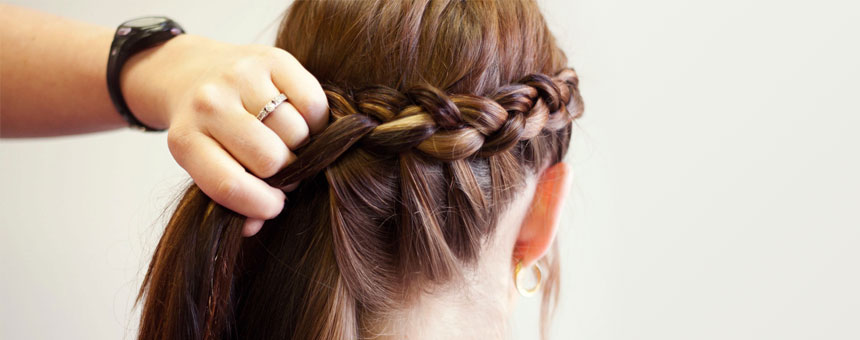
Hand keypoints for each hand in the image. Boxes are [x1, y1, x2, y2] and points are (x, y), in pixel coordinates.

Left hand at [121, 34, 327, 235]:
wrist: (193, 72)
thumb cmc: (207, 131)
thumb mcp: (204, 166)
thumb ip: (230, 199)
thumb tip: (256, 226)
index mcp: (185, 140)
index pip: (229, 185)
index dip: (262, 205)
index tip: (274, 205)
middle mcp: (209, 104)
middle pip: (271, 160)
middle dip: (285, 173)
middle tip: (282, 169)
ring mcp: (241, 77)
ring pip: (296, 133)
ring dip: (302, 147)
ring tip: (290, 144)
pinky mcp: (272, 59)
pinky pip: (314, 105)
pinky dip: (316, 121)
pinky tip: (301, 122)